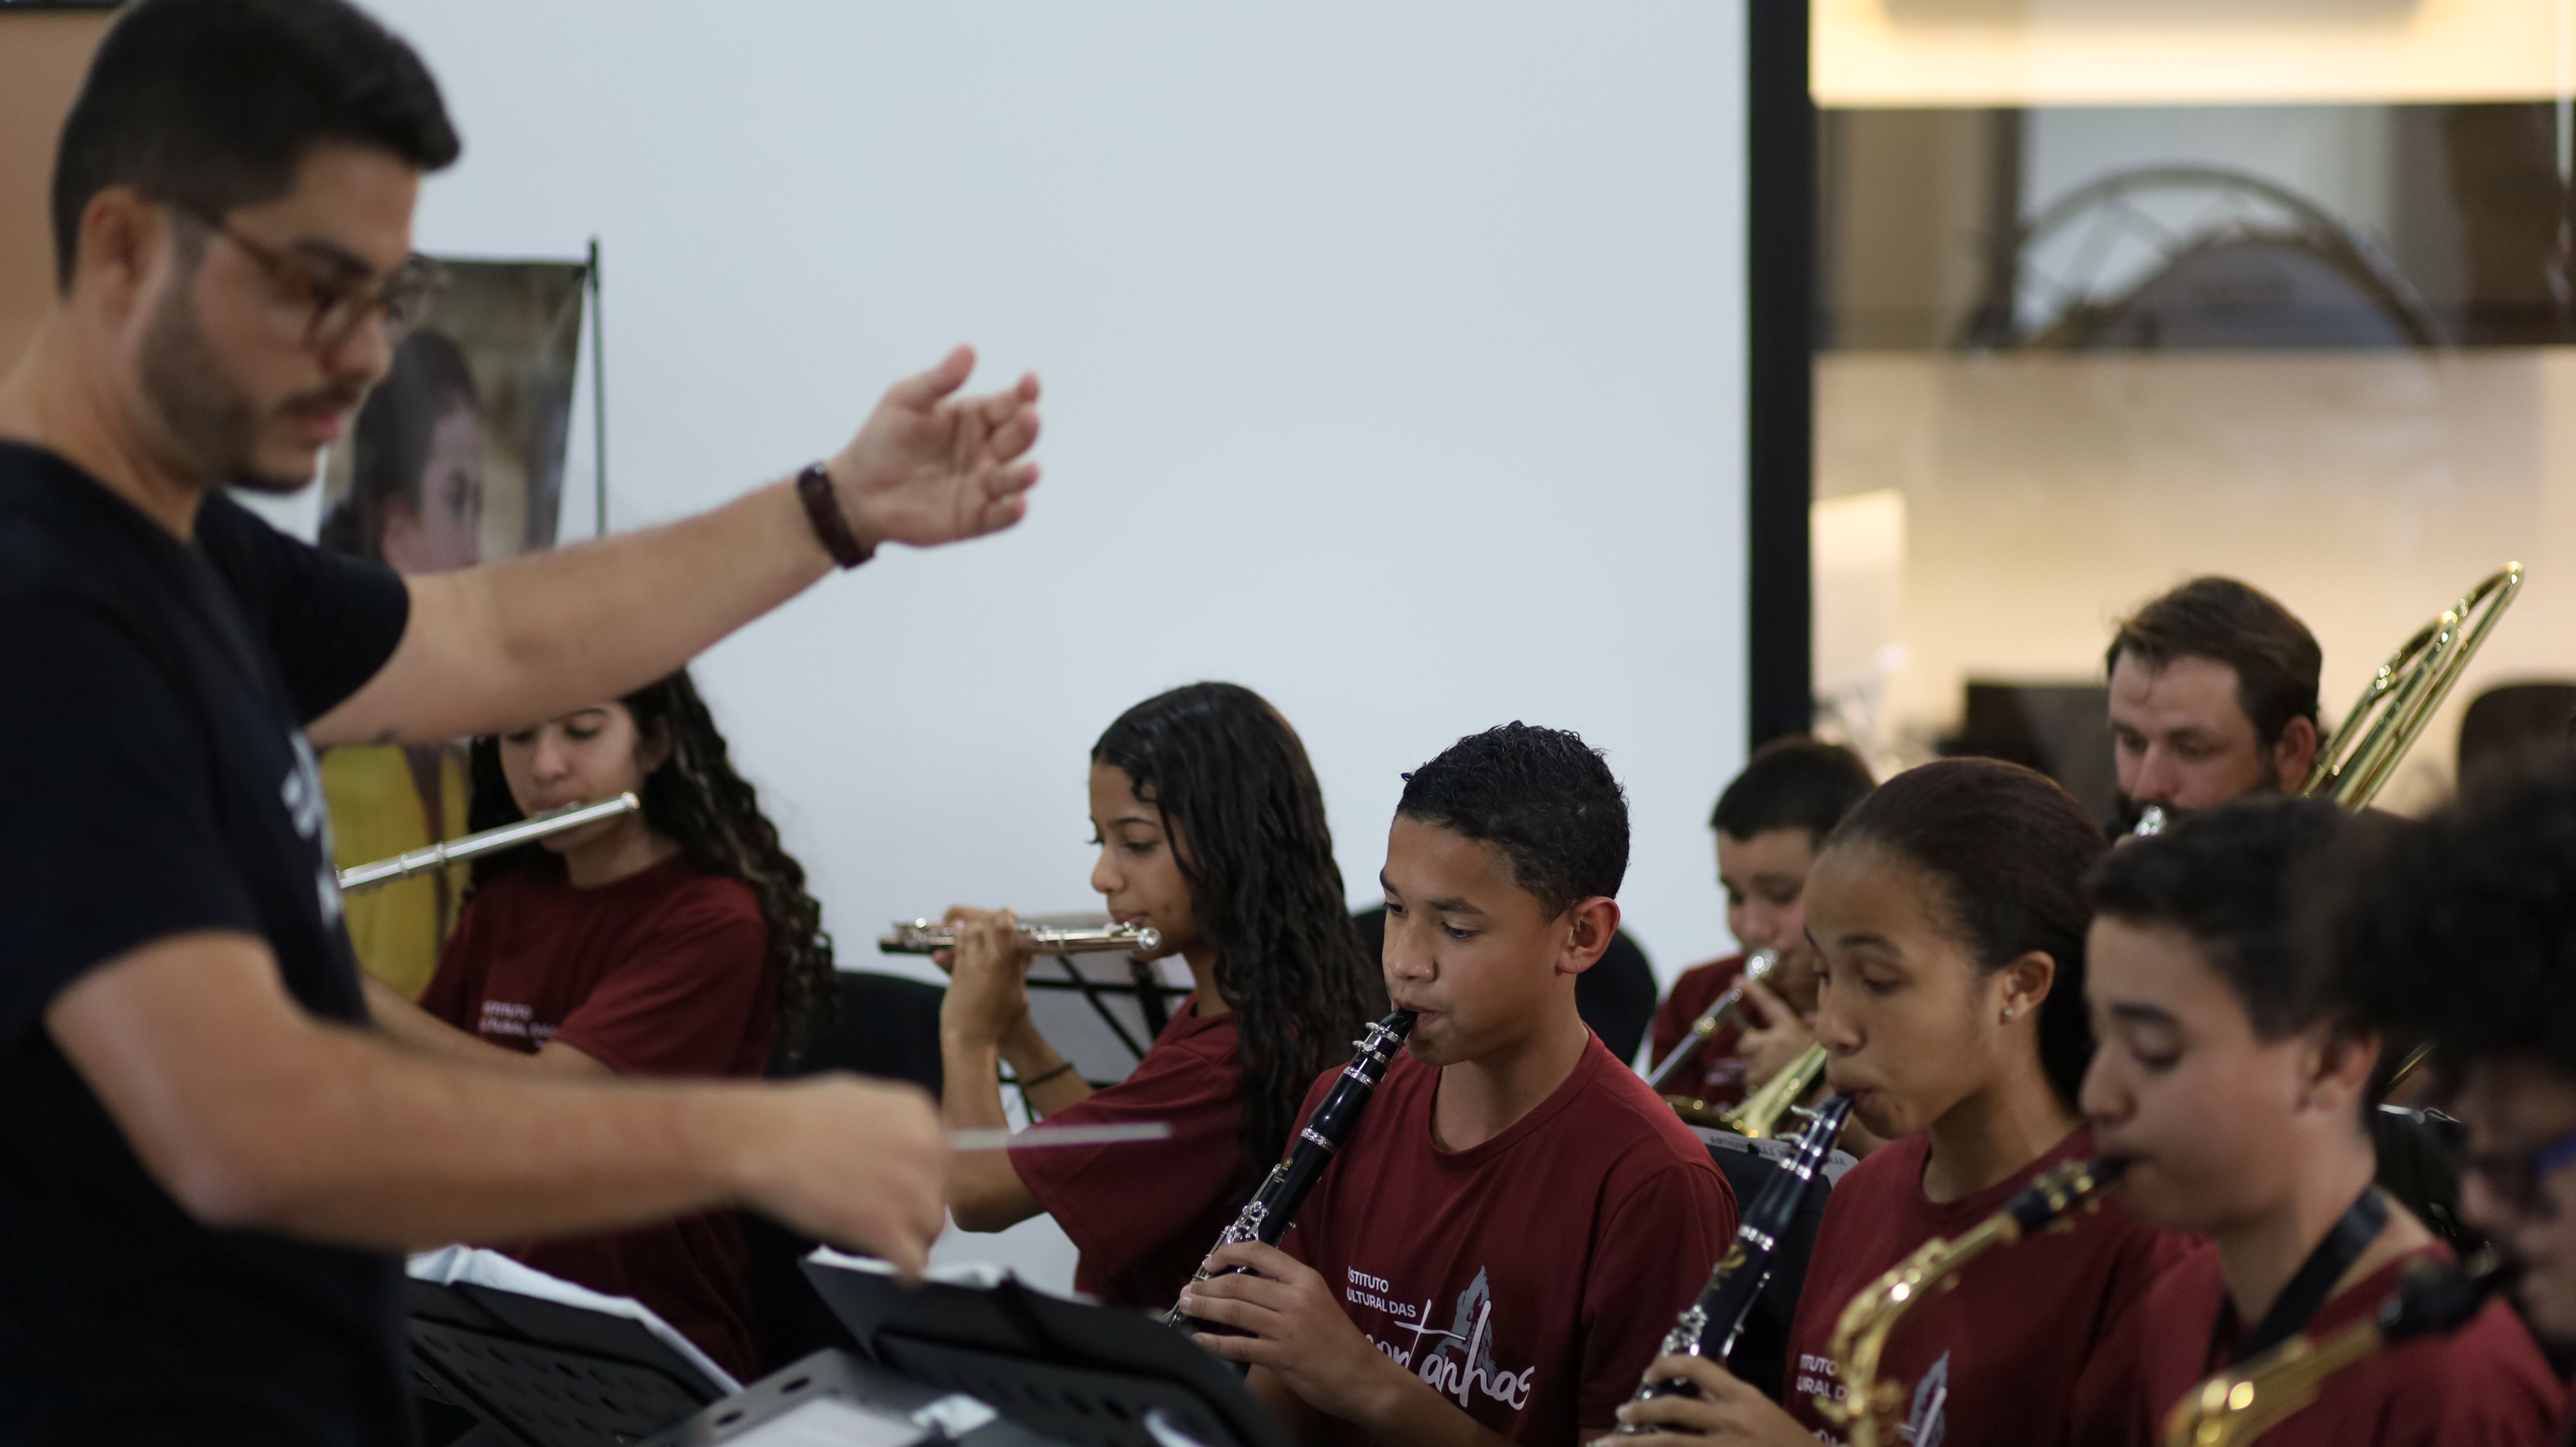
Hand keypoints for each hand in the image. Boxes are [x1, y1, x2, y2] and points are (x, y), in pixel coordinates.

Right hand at [738, 1074, 945, 1277]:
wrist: (763, 1142)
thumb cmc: (796, 1119)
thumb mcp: (859, 1096)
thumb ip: (893, 1120)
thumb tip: (904, 1140)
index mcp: (920, 1114)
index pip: (943, 1157)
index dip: (923, 1178)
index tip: (906, 1190)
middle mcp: (926, 1151)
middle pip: (939, 1194)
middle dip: (915, 1208)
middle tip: (885, 1213)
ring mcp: (911, 1192)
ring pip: (932, 1230)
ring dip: (910, 1238)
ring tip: (883, 1239)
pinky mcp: (888, 1230)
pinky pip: (916, 1266)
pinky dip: (907, 1273)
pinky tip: (896, 1272)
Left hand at [830, 346, 1040, 550]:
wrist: (857, 491)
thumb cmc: (882, 440)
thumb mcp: (906, 400)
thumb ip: (938, 380)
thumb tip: (968, 349)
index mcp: (975, 418)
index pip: (1009, 403)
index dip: (1024, 393)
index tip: (1030, 381)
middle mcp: (987, 451)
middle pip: (1018, 438)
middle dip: (1027, 428)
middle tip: (1028, 417)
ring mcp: (983, 486)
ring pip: (1014, 479)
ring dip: (1025, 475)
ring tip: (1031, 470)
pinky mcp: (975, 519)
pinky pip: (1000, 517)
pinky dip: (1012, 513)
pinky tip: (1018, 505)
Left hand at [936, 907, 1034, 1047]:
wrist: (972, 1040)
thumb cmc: (1001, 1025)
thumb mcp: (1019, 997)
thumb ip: (1017, 974)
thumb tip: (1021, 959)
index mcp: (1005, 960)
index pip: (1001, 922)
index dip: (1004, 915)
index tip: (1007, 917)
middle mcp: (984, 957)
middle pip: (979, 923)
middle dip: (984, 921)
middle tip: (990, 927)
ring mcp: (967, 964)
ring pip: (964, 934)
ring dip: (970, 931)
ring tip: (977, 938)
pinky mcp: (954, 974)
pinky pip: (955, 950)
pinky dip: (958, 945)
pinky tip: (960, 948)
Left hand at [1179, 1242, 1398, 1422]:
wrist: (1362, 1376)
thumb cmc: (1337, 1340)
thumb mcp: (1316, 1301)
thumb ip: (1283, 1291)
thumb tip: (1240, 1286)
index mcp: (1305, 1279)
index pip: (1260, 1252)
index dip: (1228, 1253)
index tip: (1209, 1261)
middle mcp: (1296, 1298)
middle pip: (1240, 1283)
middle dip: (1207, 1285)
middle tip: (1187, 1289)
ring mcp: (1288, 1327)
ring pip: (1235, 1310)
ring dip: (1204, 1307)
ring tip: (1186, 1306)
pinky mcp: (1282, 1356)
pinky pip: (1239, 1345)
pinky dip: (1213, 1342)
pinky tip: (1198, 1340)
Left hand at [1599, 1354, 1811, 1444]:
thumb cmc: (1789, 1441)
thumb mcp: (1762, 1409)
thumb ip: (1728, 1396)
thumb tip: (1695, 1382)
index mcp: (1743, 1396)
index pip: (1698, 1366)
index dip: (1667, 1364)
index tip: (1648, 1373)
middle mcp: (1732, 1420)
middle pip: (1674, 1408)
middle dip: (1641, 1410)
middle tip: (1621, 1414)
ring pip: (1670, 1443)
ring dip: (1635, 1443)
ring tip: (1608, 1442)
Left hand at [1736, 979, 1816, 1088]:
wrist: (1826, 1097)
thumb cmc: (1826, 1071)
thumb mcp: (1822, 1043)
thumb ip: (1813, 1027)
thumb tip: (1811, 1016)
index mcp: (1789, 1029)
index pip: (1768, 1004)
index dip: (1753, 991)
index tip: (1737, 981)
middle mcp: (1770, 1043)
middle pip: (1744, 1042)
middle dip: (1751, 1050)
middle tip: (1767, 1060)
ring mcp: (1760, 1062)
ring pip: (1747, 1067)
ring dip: (1757, 1072)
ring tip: (1779, 1081)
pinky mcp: (1754, 1082)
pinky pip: (1750, 1085)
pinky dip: (1758, 1089)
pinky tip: (1776, 1092)